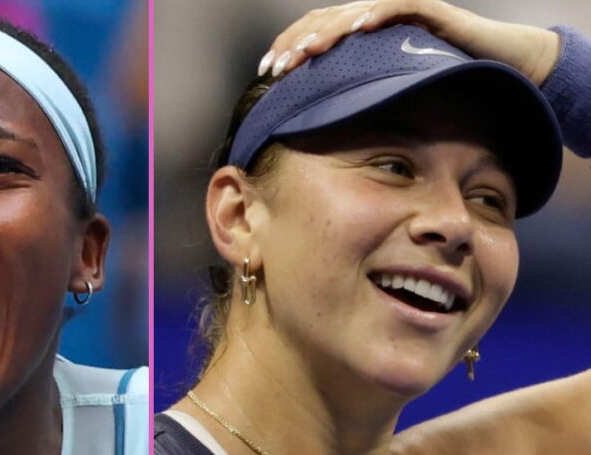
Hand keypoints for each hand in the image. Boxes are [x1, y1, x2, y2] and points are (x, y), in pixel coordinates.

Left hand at [259, 0, 560, 84]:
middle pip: (326, 21)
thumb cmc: (443, 84)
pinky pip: (401, 5)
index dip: (289, 48)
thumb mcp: (388, 95)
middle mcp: (376, 17)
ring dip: (329, 32)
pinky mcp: (431, 11)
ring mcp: (401, 11)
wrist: (501, 64)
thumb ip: (356, 101)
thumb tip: (313, 128)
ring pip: (356, 12)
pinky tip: (361, 28)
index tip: (267, 73)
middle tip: (277, 68)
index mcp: (361, 35)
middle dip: (297, 44)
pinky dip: (379, 14)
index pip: (314, 33)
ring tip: (307, 52)